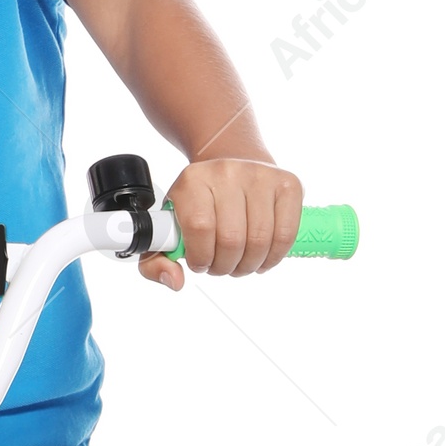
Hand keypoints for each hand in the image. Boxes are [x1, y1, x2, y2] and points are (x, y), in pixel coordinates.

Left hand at [139, 158, 302, 289]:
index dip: (201, 256)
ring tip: (240, 262)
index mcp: (193, 180)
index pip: (199, 227)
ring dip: (249, 264)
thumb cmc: (200, 203)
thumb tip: (175, 281)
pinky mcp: (288, 184)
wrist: (232, 164)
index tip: (200, 262)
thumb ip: (156, 260)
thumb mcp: (169, 226)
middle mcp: (227, 172)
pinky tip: (263, 256)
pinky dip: (274, 256)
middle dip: (225, 266)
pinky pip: (286, 234)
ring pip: (260, 240)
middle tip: (222, 266)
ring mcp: (260, 175)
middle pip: (232, 239)